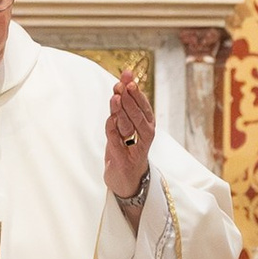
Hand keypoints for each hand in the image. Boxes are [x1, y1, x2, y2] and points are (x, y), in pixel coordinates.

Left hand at [104, 72, 155, 214]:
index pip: (144, 107)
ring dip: (122, 112)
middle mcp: (145, 137)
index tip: (129, 78)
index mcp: (147, 127)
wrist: (125, 180)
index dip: (136, 92)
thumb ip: (122, 104)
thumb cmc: (125, 149)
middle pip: (139, 116)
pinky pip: (117, 142)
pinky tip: (110, 120)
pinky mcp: (124, 160)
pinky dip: (113, 131)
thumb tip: (123, 78)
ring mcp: (135, 149)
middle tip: (122, 85)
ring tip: (115, 98)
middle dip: (130, 99)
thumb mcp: (124, 125)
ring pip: (130, 127)